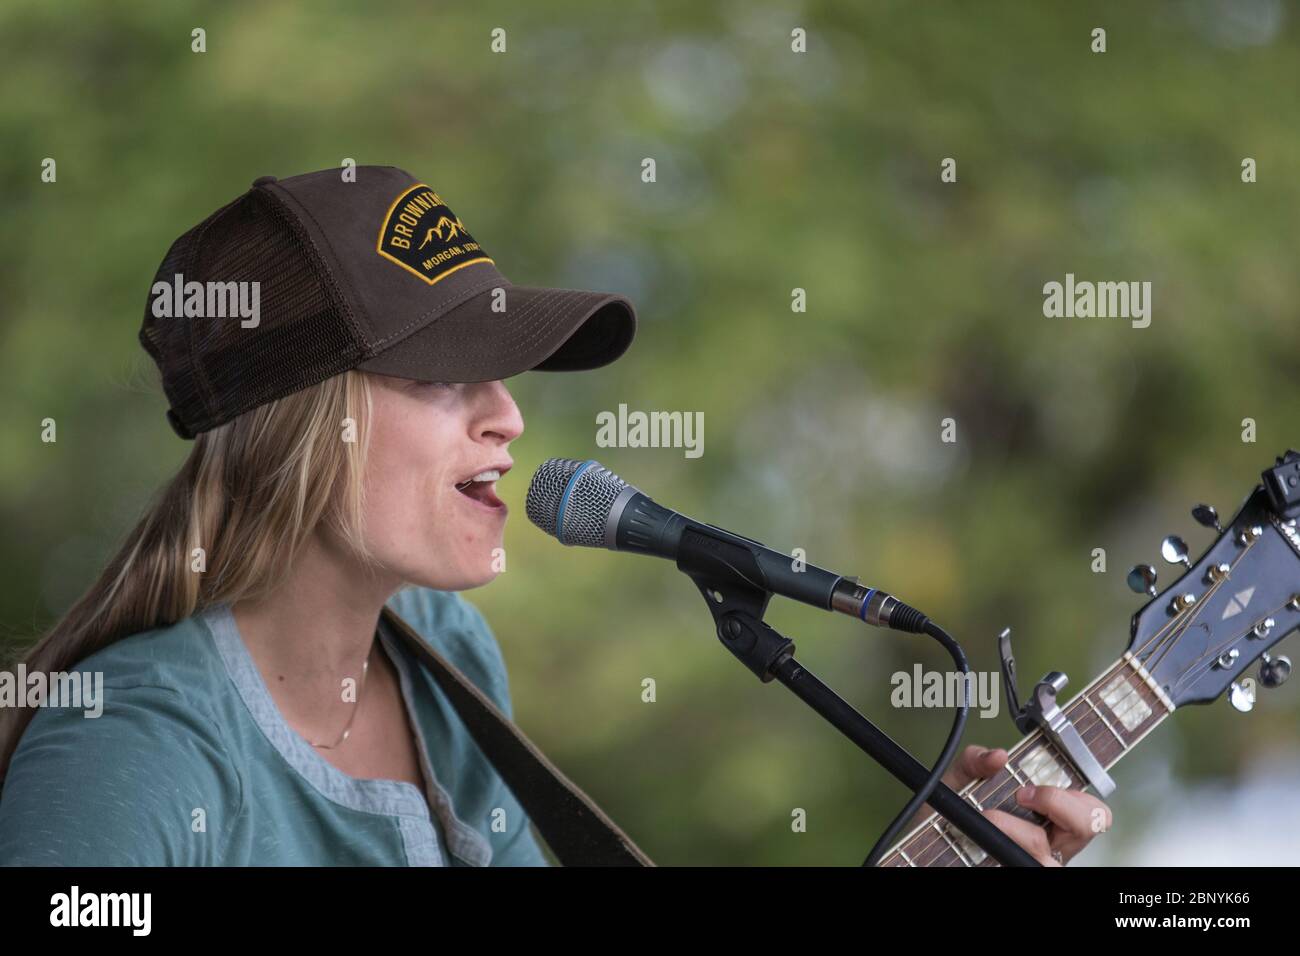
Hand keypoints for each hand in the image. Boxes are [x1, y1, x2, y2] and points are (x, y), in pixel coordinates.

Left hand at [907, 744, 1112, 865]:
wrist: (922, 844)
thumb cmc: (949, 816)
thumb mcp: (958, 781)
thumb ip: (975, 760)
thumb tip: (997, 756)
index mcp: (1048, 817)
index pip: (1092, 811)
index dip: (1074, 797)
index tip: (1030, 787)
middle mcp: (1048, 845)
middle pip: (1086, 829)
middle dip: (1060, 806)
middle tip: (1021, 796)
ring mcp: (1028, 861)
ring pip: (1053, 861)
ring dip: (1023, 834)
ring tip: (990, 819)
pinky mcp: (1011, 869)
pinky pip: (1021, 866)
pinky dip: (997, 854)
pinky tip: (978, 844)